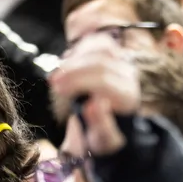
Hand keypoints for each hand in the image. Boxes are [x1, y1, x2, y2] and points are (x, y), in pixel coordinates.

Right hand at [48, 37, 141, 156]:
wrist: (116, 125)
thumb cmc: (106, 134)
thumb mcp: (103, 139)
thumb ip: (100, 124)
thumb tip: (93, 105)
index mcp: (128, 98)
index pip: (104, 81)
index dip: (78, 82)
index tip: (58, 89)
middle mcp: (129, 77)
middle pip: (100, 63)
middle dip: (72, 71)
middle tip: (53, 83)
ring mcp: (124, 63)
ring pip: (101, 47)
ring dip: (76, 57)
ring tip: (59, 72)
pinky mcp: (116, 55)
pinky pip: (99, 42)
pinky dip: (81, 48)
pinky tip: (67, 61)